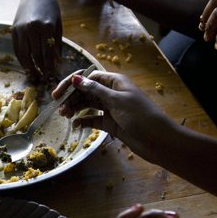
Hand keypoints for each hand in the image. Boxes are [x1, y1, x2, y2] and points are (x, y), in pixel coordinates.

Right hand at [12, 0, 62, 79]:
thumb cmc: (51, 8)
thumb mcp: (58, 25)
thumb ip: (57, 44)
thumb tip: (57, 62)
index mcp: (46, 27)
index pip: (47, 53)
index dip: (49, 66)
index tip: (51, 75)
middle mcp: (32, 28)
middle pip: (35, 55)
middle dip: (40, 69)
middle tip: (43, 78)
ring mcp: (21, 29)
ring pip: (24, 54)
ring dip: (29, 67)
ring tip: (34, 74)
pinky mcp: (14, 29)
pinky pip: (17, 48)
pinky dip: (21, 59)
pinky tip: (26, 65)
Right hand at [52, 71, 176, 161]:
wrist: (158, 140)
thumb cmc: (140, 116)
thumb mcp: (117, 100)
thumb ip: (95, 90)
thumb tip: (76, 78)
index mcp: (114, 82)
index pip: (88, 77)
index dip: (72, 84)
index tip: (58, 94)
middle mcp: (111, 93)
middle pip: (85, 91)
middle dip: (71, 98)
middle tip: (59, 109)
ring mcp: (110, 108)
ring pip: (87, 105)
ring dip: (75, 109)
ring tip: (65, 116)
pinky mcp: (110, 123)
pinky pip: (93, 119)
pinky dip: (83, 121)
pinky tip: (75, 125)